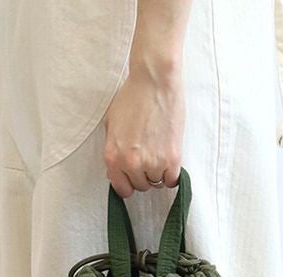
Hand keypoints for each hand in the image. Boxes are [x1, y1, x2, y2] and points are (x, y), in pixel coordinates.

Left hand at [102, 64, 184, 197]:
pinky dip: (171, 174)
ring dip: (158, 172)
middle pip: (140, 186)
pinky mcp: (172, 158)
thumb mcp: (110, 125)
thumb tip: (116, 172)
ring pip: (156, 182)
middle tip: (148, 158)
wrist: (154, 82)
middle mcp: (131, 163)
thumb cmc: (132, 98)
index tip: (133, 178)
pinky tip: (170, 162)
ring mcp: (152, 162)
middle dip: (143, 175)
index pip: (121, 189)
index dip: (128, 183)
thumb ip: (112, 151)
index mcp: (113, 157)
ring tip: (159, 154)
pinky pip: (172, 180)